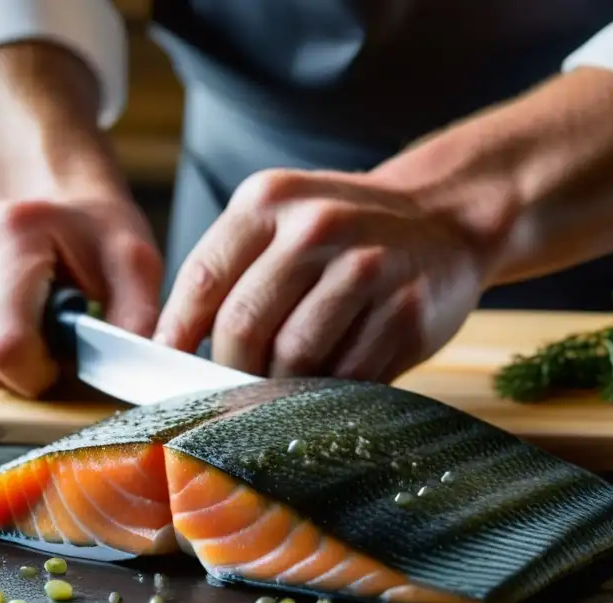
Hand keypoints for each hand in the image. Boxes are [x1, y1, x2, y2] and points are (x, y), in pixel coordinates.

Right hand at [0, 197, 162, 397]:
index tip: (71, 353)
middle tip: (62, 338)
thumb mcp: (136, 265)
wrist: (59, 207)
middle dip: (32, 369)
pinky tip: (16, 322)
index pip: (8, 344)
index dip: (43, 371)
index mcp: (13, 233)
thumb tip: (139, 368)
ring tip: (42, 323)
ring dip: (15, 363)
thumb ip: (138, 316)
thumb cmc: (98, 237)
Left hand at [154, 169, 485, 381]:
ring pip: (294, 359)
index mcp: (269, 200)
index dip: (178, 334)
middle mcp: (317, 227)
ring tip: (283, 384)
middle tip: (233, 385)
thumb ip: (231, 271)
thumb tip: (175, 348)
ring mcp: (367, 269)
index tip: (168, 367)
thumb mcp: (281, 221)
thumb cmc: (345, 233)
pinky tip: (328, 381)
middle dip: (230, 369)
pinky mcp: (406, 314)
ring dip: (281, 386)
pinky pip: (347, 376)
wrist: (444, 220)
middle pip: (244, 327)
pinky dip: (328, 392)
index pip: (202, 280)